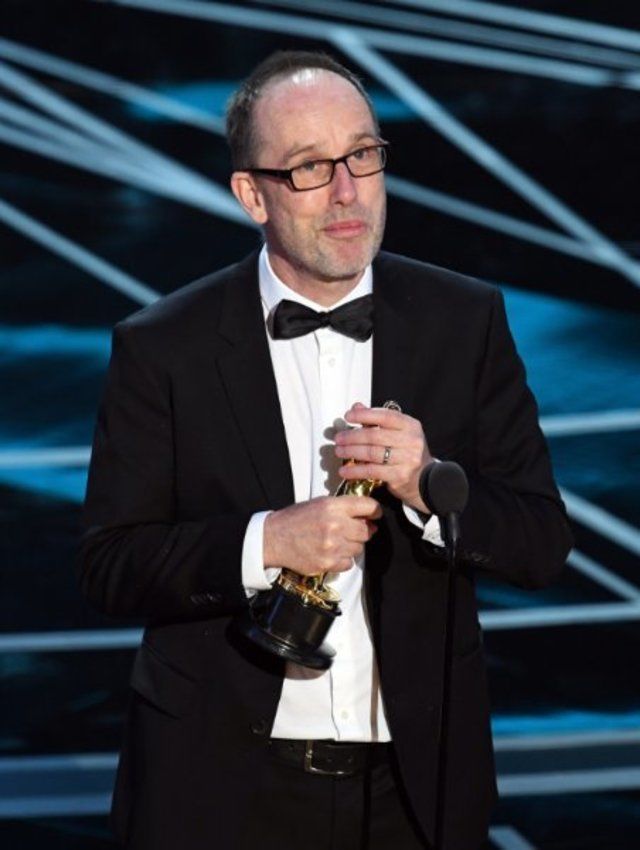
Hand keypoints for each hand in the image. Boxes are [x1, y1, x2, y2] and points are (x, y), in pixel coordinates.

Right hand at [263, 495, 381, 574]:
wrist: (273, 538)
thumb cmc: (295, 519)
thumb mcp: (319, 504)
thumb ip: (343, 508)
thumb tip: (368, 517)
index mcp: (333, 506)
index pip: (368, 506)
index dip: (375, 511)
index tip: (375, 515)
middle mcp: (335, 525)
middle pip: (366, 531)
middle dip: (361, 531)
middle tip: (351, 531)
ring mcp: (332, 546)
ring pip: (358, 548)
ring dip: (351, 546)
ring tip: (336, 542)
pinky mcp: (327, 563)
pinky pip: (348, 563)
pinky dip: (343, 560)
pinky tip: (331, 553)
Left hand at [334, 403, 432, 512]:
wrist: (425, 479)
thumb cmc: (408, 453)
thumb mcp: (398, 432)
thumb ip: (377, 419)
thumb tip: (357, 407)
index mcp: (410, 426)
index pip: (386, 416)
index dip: (365, 415)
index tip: (348, 416)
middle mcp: (411, 441)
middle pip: (375, 436)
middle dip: (353, 436)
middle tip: (339, 438)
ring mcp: (407, 459)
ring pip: (372, 453)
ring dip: (351, 452)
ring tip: (339, 451)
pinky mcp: (399, 476)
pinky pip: (372, 471)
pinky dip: (355, 470)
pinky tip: (345, 471)